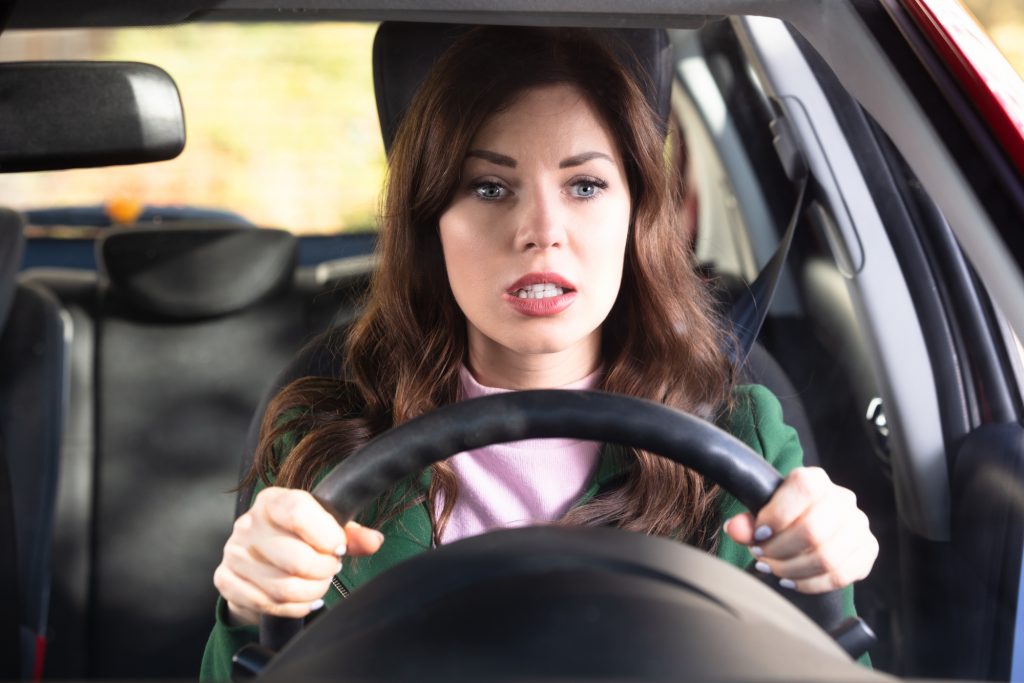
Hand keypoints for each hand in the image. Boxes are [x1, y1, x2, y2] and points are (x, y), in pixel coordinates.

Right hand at [213, 486, 384, 625]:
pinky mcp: (226, 580)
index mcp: (272, 501)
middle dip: (324, 571)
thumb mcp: (325, 528)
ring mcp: (234, 553)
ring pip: (283, 586)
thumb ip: (352, 533)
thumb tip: (374, 541)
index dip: (326, 535)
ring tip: (320, 585)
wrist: (260, 560)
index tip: (339, 548)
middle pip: (296, 558)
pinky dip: (295, 607)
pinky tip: (305, 599)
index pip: (298, 512)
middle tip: (331, 569)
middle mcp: (248, 524)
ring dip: (312, 591)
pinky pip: (268, 604)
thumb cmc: (299, 538)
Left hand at [723, 467, 877, 592]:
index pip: (803, 488)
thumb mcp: (763, 513)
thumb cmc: (784, 517)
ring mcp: (859, 526)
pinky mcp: (867, 551)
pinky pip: (840, 576)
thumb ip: (747, 522)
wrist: (813, 525)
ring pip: (827, 557)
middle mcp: (843, 499)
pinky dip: (809, 583)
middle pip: (814, 530)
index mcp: (816, 480)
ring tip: (772, 568)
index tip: (758, 534)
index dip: (777, 515)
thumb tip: (733, 529)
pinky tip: (790, 580)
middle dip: (779, 550)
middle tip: (760, 555)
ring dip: (791, 569)